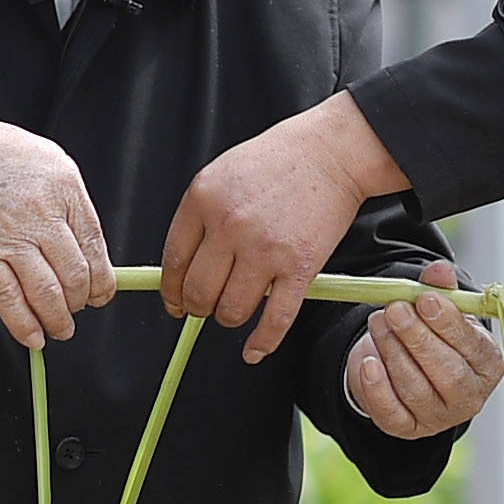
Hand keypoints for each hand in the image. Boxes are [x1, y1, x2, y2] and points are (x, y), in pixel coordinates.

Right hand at [0, 114, 111, 348]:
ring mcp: (9, 234)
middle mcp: (40, 212)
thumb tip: (88, 251)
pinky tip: (32, 337)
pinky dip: (23, 325)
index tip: (100, 295)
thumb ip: (68, 202)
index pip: (95, 247)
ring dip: (57, 320)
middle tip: (77, 311)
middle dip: (80, 303)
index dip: (101, 281)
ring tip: (60, 329)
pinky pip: (8, 298)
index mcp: (64, 187)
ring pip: (46, 292)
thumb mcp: (46, 161)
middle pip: (74, 274)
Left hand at [160, 90, 402, 360]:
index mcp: (203, 200)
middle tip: (205, 308)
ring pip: (231, 311)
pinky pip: (275, 320)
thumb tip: (181, 267)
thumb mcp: (221, 174)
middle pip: (198, 292)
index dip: (171, 291)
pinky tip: (254, 351)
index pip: (173, 262)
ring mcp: (265, 249)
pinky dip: (262, 343)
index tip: (175, 302)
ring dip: (230, 318)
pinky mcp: (299, 267)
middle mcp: (230, 226)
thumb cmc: (278, 160)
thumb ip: (199, 217)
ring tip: (236, 309)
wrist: (331, 152)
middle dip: (198, 308)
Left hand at [344, 262, 503, 439]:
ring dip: (393, 352)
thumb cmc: (436, 334)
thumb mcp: (443, 310)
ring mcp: (439, 417)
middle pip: (447, 372)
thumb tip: (439, 270)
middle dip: (417, 338)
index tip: (425, 300)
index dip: (448, 323)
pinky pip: (392, 413)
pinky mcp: (408, 429)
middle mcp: (470, 397)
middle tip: (395, 310)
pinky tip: (368, 362)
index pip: (473, 347)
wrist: (411, 367)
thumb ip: (442, 289)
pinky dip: (377, 388)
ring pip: (416, 389)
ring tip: (378, 322)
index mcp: (489, 365)